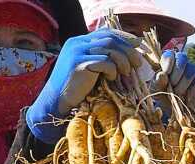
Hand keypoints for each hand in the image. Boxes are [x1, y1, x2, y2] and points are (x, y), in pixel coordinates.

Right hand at [27, 29, 141, 143]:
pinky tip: (112, 78)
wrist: (56, 100)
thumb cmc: (76, 87)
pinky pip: (104, 62)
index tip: (138, 46)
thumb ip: (103, 57)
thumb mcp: (90, 68)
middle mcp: (77, 43)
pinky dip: (112, 70)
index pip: (106, 32)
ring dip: (123, 61)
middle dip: (128, 50)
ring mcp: (77, 52)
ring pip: (109, 48)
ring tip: (126, 72)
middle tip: (138, 63)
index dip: (124, 37)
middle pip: (110, 38)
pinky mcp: (79, 64)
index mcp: (79, 41)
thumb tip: (129, 54)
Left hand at [152, 51, 194, 109]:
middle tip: (171, 86)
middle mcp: (181, 62)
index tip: (165, 73)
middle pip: (182, 59)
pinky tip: (186, 98)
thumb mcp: (157, 90)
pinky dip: (190, 91)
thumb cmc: (163, 94)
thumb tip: (162, 74)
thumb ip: (158, 82)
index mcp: (167, 62)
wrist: (174, 106)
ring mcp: (192, 69)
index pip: (170, 54)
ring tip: (177, 94)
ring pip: (190, 71)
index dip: (168, 61)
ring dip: (182, 85)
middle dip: (175, 75)